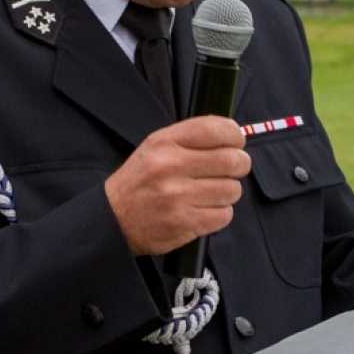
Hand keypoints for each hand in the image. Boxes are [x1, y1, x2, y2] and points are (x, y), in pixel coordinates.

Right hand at [104, 117, 249, 255]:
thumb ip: (190, 138)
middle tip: (235, 168)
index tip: (237, 141)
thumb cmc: (140, 181)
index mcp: (164, 144)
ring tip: (213, 192)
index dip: (234, 134)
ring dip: (228, 191)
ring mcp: (177, 197)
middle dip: (240, 164)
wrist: (113, 219)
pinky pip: (224, 215)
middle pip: (230, 160)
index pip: (213, 129)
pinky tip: (205, 209)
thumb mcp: (155, 147)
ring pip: (231, 190)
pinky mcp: (184, 224)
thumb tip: (232, 134)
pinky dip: (220, 213)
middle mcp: (170, 167)